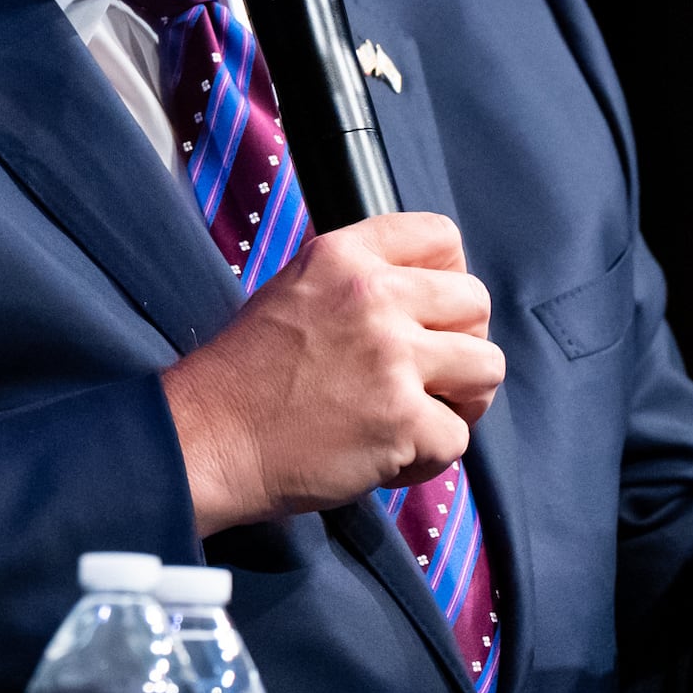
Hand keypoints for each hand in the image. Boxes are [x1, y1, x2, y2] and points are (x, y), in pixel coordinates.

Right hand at [161, 212, 506, 534]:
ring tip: (420, 415)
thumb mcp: (293, 290)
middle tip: (430, 376)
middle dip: (461, 343)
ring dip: (462, 399)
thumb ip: (356, 280)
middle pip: (475, 302)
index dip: (448, 277)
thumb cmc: (243, 378)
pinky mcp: (401, 421)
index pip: (440, 235)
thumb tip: (424, 295)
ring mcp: (391, 359)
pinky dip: (429, 457)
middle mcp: (373, 297)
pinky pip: (458, 437)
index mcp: (343, 256)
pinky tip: (389, 456)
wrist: (206, 439)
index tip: (434, 312)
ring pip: (486, 367)